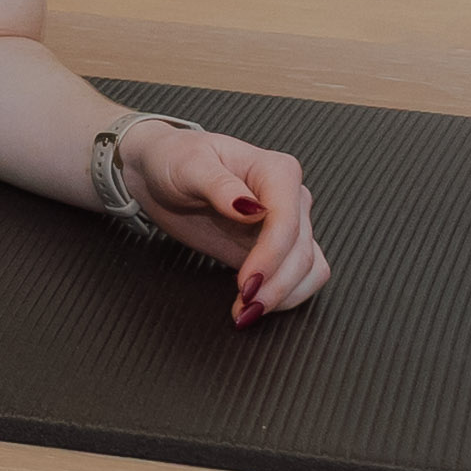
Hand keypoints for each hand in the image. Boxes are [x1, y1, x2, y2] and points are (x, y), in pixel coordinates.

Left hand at [128, 123, 326, 324]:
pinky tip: (252, 305)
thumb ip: (220, 186)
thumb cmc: (174, 159)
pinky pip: (300, 277)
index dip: (270, 257)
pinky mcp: (274, 249)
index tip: (246, 283)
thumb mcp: (190, 166)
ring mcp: (286, 225)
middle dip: (276, 285)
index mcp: (276, 171)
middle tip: (243, 306)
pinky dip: (284, 296)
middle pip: (301, 251)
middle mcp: (289, 197)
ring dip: (284, 295)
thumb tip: (252, 208)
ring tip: (246, 311)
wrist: (160, 172)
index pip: (287, 222)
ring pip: (309, 268)